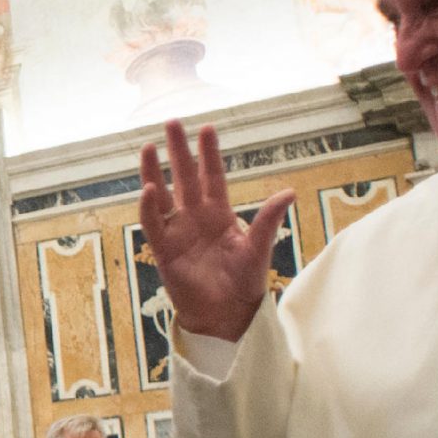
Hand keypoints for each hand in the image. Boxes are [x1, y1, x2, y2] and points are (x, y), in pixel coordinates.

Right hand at [137, 121, 291, 342]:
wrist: (226, 315)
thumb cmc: (244, 283)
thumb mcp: (259, 249)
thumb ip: (267, 220)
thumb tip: (289, 192)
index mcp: (220, 214)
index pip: (213, 176)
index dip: (209, 153)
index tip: (207, 128)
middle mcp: (196, 217)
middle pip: (185, 177)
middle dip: (178, 150)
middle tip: (172, 122)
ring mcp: (178, 232)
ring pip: (163, 195)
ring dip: (155, 171)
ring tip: (148, 147)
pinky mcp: (164, 250)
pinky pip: (153, 224)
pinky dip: (149, 207)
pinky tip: (148, 188)